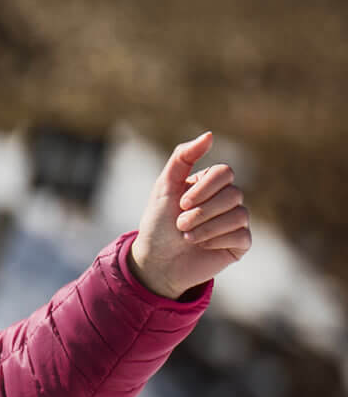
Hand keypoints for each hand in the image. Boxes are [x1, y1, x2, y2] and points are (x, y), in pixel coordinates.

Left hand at [128, 132, 251, 298]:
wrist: (155, 261)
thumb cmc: (158, 223)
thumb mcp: (164, 186)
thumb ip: (183, 157)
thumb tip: (209, 135)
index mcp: (210, 184)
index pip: (225, 172)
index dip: (204, 188)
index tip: (181, 203)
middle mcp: (227, 200)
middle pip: (233, 194)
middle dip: (201, 211)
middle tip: (180, 224)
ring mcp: (236, 221)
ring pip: (239, 214)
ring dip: (206, 227)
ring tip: (186, 236)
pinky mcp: (240, 243)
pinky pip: (241, 235)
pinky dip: (215, 240)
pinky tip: (201, 246)